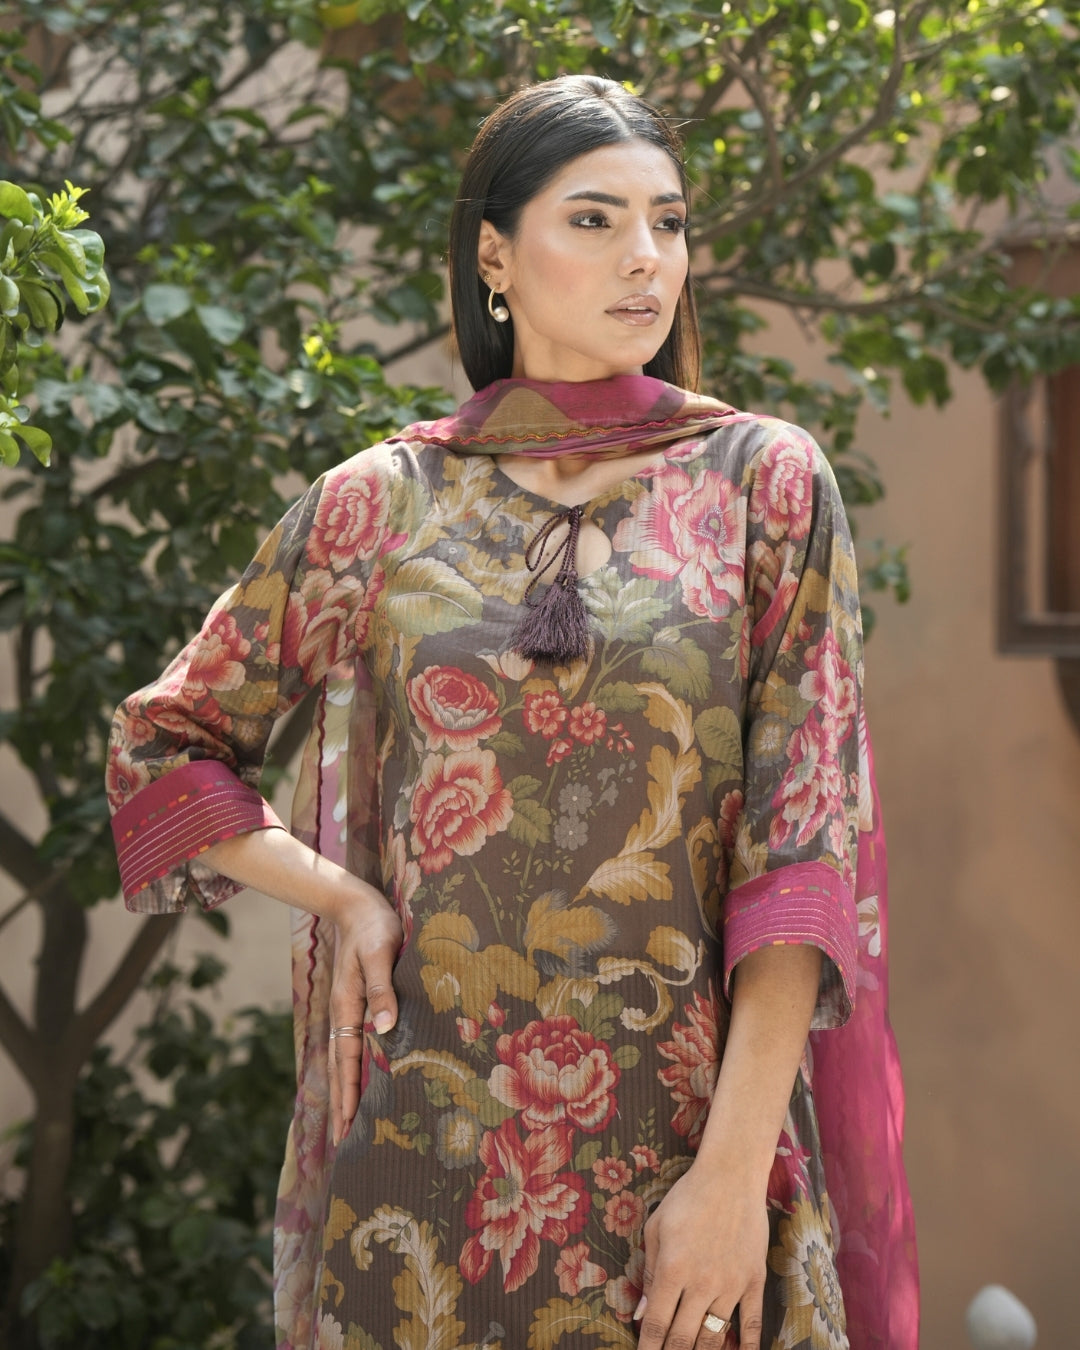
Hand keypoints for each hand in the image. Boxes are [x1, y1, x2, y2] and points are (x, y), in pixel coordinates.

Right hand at [327, 890, 402, 1144]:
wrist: (355, 904)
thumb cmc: (374, 926)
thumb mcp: (380, 952)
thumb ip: (382, 988)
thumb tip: (385, 1030)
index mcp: (347, 1005)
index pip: (347, 1059)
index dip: (349, 1093)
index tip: (348, 1126)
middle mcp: (342, 1012)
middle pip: (338, 1067)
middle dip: (341, 1103)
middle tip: (343, 1142)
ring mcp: (345, 1009)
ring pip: (340, 1058)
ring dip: (343, 1090)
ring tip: (345, 1121)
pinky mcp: (354, 1002)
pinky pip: (348, 1044)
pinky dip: (348, 1068)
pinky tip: (355, 1078)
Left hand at [635, 1161, 768, 1349]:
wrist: (731, 1176)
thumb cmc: (687, 1198)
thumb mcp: (657, 1228)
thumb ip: (650, 1272)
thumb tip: (640, 1313)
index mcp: (673, 1269)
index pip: (656, 1323)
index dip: (648, 1347)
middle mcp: (702, 1283)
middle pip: (684, 1338)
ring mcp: (731, 1285)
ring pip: (714, 1337)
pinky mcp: (754, 1281)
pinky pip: (751, 1323)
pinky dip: (747, 1346)